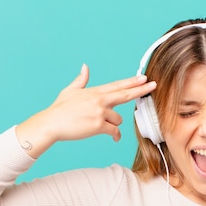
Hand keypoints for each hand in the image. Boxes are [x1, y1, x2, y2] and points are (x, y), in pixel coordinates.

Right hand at [16, 64, 156, 156]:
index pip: (118, 85)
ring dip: (114, 124)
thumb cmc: (60, 109)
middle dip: (141, 89)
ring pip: (118, 119)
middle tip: (153, 85)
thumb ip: (81, 80)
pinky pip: (114, 131)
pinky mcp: (98, 125)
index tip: (144, 78)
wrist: (51, 123)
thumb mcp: (70, 91)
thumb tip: (85, 67)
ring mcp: (100, 112)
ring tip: (102, 126)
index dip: (132, 82)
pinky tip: (114, 137)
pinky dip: (115, 135)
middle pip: (125, 94)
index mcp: (95, 92)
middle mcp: (99, 100)